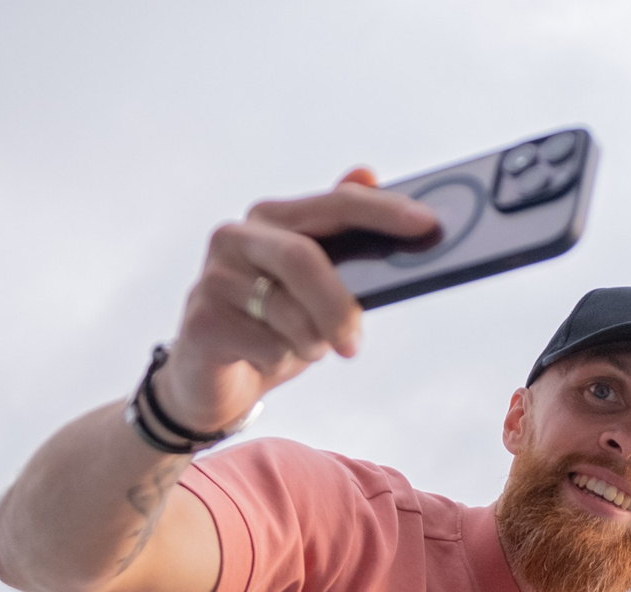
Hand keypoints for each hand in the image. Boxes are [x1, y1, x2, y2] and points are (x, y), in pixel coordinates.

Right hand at [153, 168, 441, 435]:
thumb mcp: (316, 287)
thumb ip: (341, 239)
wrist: (211, 378)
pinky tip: (266, 358)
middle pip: (303, 258)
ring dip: (310, 343)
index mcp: (273, 217)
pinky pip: (265, 344)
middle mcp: (238, 235)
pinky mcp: (201, 318)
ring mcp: (215, 275)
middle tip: (355, 344)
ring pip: (287, 310)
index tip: (428, 225)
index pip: (336, 205)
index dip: (383, 212)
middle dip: (339, 305)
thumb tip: (369, 173)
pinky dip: (281, 360)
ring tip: (304, 349)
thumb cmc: (273, 326)